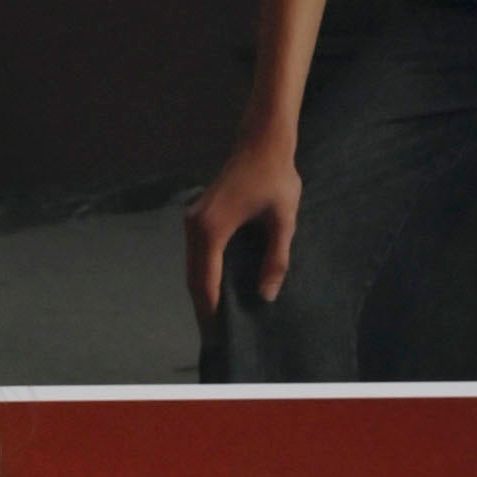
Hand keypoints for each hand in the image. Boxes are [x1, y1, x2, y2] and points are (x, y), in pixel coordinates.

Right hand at [186, 124, 302, 321]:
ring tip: (214, 318)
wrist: (262, 140)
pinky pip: (196, 256)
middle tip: (214, 336)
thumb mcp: (283, 220)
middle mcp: (194, 227)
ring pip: (192, 269)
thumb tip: (266, 295)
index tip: (217, 334)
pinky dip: (203, 276)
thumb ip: (275, 260)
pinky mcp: (197, 218)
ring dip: (201, 293)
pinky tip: (215, 289)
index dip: (211, 311)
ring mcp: (192, 221)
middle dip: (203, 308)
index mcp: (212, 229)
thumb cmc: (275, 176)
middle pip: (193, 279)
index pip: (206, 281)